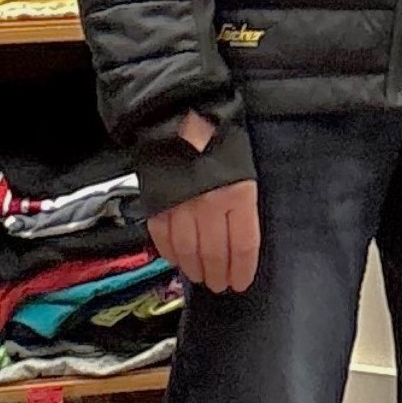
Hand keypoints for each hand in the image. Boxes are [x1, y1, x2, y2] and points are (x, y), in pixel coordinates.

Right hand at [150, 111, 260, 294]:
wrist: (180, 117)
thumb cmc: (222, 140)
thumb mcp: (245, 170)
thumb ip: (242, 204)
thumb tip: (239, 238)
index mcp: (238, 196)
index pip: (243, 245)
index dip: (243, 269)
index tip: (242, 283)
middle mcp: (209, 206)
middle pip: (215, 253)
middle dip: (219, 273)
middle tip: (221, 285)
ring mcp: (180, 207)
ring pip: (188, 251)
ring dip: (195, 269)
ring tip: (201, 277)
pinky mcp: (156, 205)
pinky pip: (163, 239)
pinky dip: (171, 254)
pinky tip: (178, 261)